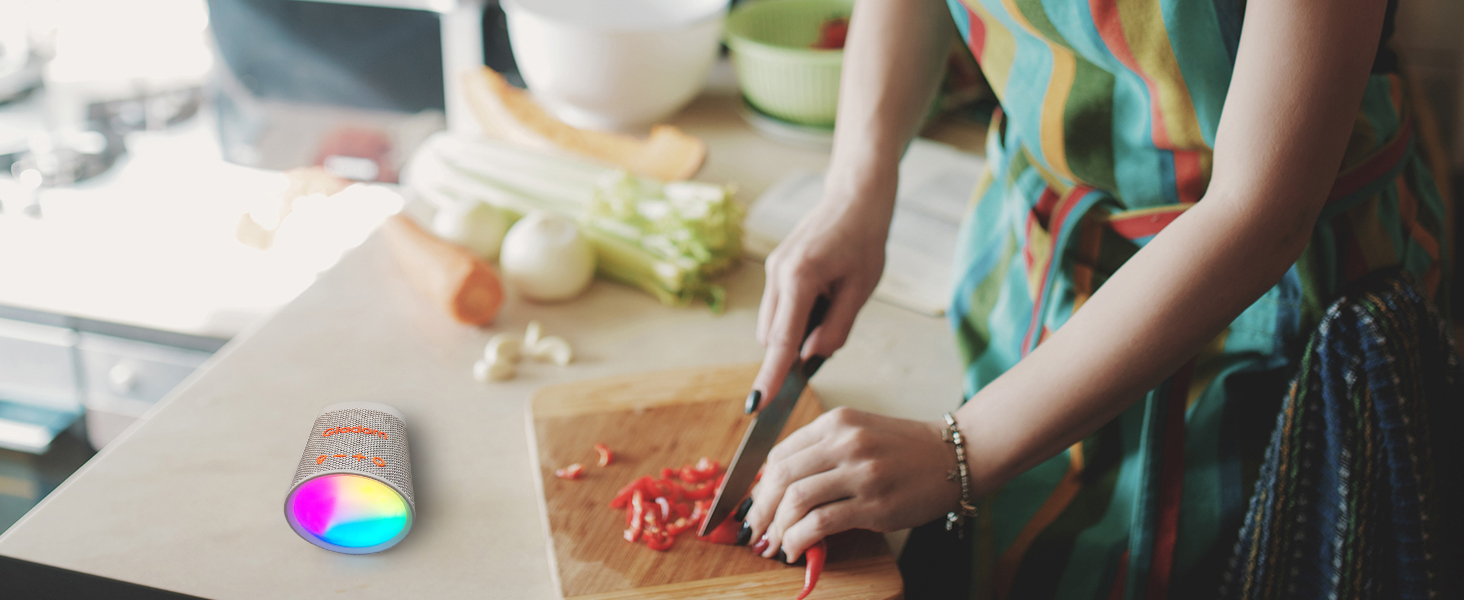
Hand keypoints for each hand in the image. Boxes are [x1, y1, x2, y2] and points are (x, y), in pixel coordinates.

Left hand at [743, 407, 959, 561]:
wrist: (954, 458)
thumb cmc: (905, 450)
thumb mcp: (860, 434)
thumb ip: (822, 453)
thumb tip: (779, 491)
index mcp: (836, 422)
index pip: (779, 454)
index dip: (759, 486)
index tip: (755, 507)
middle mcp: (845, 442)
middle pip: (780, 477)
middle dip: (759, 510)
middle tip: (754, 532)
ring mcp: (861, 472)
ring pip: (796, 500)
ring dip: (778, 528)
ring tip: (775, 545)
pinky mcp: (874, 504)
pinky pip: (821, 523)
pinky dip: (800, 540)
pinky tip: (797, 550)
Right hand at [752, 179, 892, 408]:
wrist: (855, 196)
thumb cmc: (865, 239)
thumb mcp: (861, 288)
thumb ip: (836, 327)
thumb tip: (811, 357)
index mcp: (800, 278)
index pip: (781, 342)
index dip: (770, 377)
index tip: (757, 405)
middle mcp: (778, 275)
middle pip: (773, 337)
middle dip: (794, 348)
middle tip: (835, 322)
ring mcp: (772, 270)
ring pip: (773, 325)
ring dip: (796, 330)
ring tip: (834, 299)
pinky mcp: (775, 268)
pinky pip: (778, 308)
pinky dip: (795, 315)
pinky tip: (824, 292)